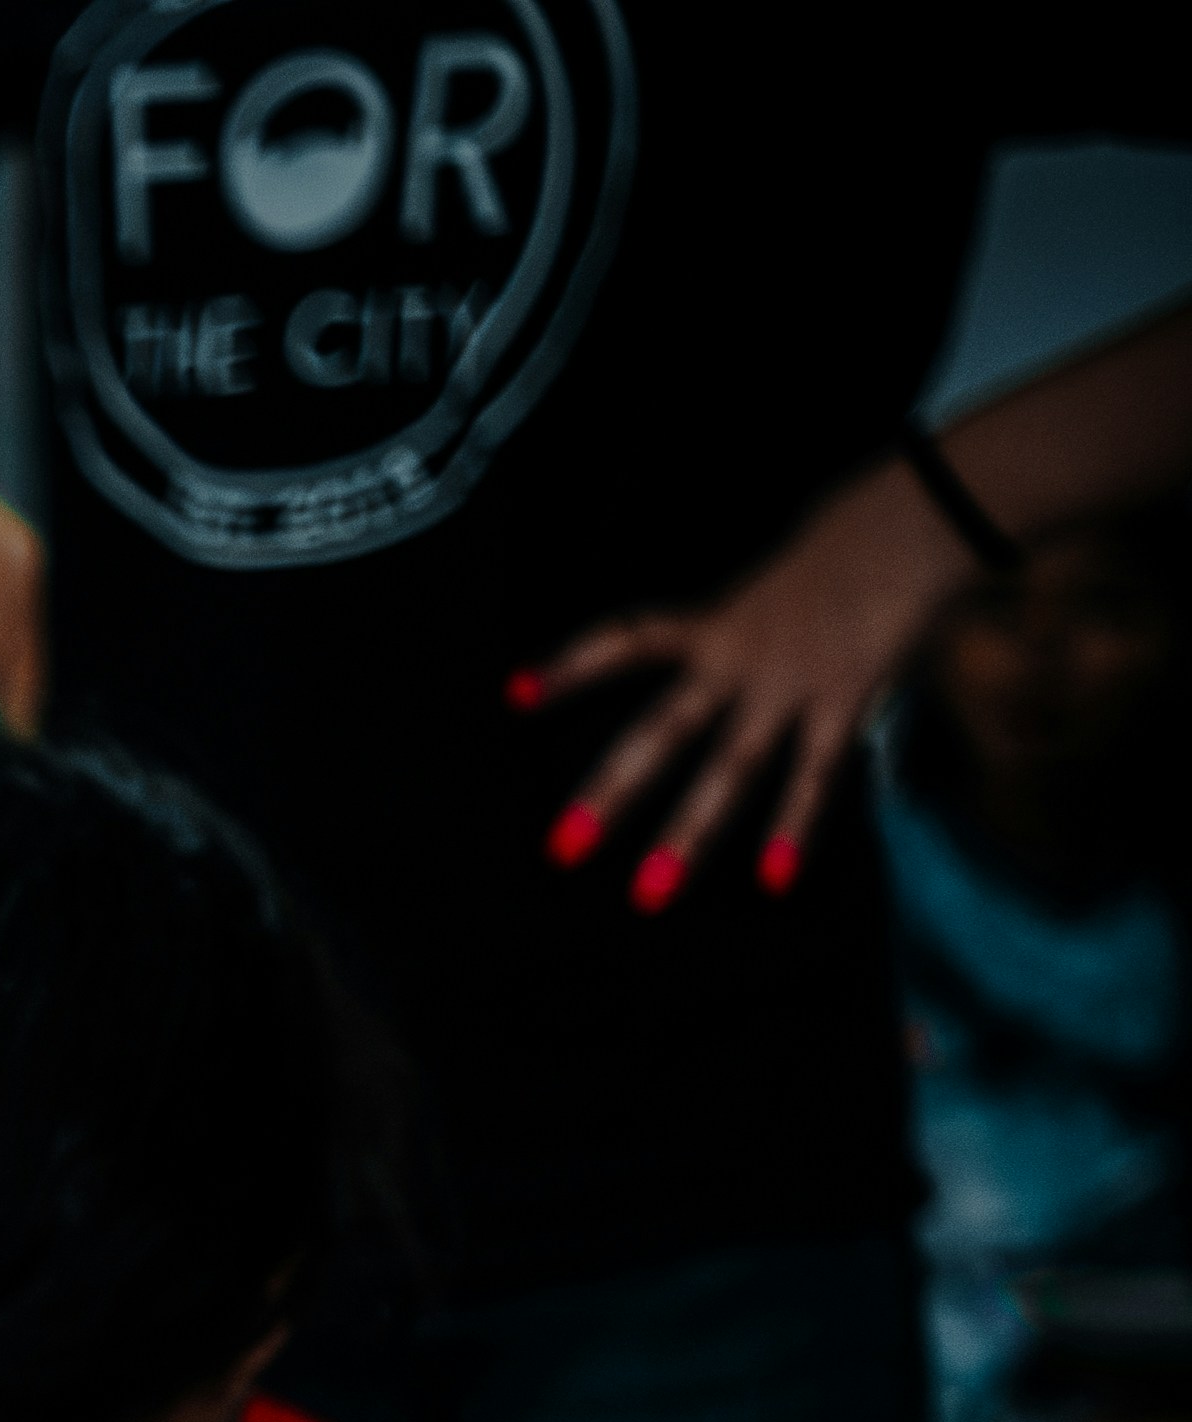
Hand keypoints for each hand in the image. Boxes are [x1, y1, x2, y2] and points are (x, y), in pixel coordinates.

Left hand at [525, 466, 963, 907]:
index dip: (572, 666)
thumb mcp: (780, 582)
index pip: (627, 639)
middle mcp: (740, 659)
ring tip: (650, 895)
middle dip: (611, 793)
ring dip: (689, 835)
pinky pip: (813, 773)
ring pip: (728, 768)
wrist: (917, 517)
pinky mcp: (843, 700)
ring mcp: (789, 684)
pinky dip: (795, 826)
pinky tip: (773, 878)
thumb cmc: (853, 547)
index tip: (514, 694)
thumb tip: (742, 664)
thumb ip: (751, 629)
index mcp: (718, 623)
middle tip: (560, 850)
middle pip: (661, 733)